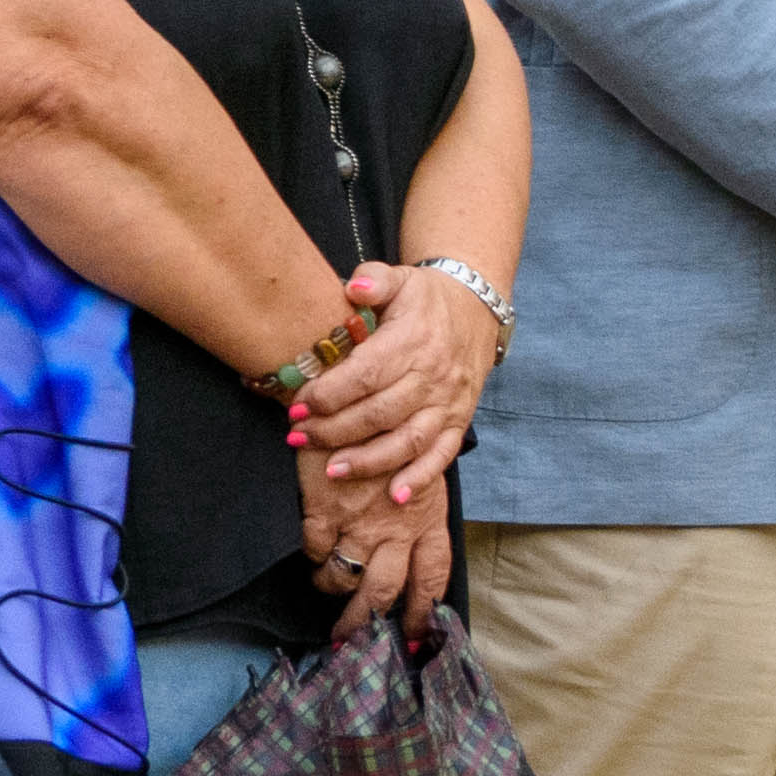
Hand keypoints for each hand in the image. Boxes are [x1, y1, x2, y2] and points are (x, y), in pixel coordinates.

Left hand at [295, 265, 493, 505]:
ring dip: (368, 461)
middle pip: (380, 413)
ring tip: (332, 471)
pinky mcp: (458, 421)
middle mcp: (433, 375)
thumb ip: (374, 280)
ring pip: (407, 441)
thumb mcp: (401, 279)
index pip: (367, 374)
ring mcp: (447, 403)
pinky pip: (441, 455)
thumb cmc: (426, 299)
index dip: (329, 394)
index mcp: (414, 339)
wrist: (477, 310)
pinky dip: (420, 478)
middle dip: (335, 431)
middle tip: (300, 438)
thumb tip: (353, 288)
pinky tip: (395, 496)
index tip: (298, 406)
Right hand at [301, 446, 453, 636]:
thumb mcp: (416, 467)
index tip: (412, 636)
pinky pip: (317, 550)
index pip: (433, 575)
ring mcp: (359, 518)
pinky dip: (314, 557)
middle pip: (385, 589)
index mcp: (427, 515)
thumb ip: (415, 506)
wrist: (353, 395)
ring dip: (334, 588)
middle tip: (351, 639)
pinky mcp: (325, 508)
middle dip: (367, 621)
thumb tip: (408, 549)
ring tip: (326, 588)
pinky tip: (312, 554)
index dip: (422, 610)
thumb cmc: (389, 429)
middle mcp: (397, 524)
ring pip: (346, 576)